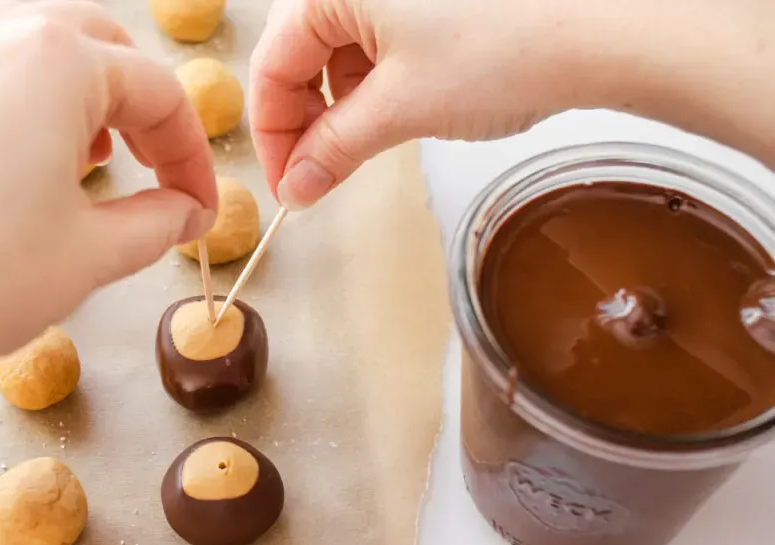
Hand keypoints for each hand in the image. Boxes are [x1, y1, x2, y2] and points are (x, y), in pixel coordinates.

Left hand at [0, 0, 216, 464]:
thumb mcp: (91, 255)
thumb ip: (155, 223)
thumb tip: (182, 213)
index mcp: (54, 60)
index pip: (158, 93)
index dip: (192, 156)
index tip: (199, 207)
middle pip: (94, 49)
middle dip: (136, 109)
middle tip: (151, 170)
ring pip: (24, 58)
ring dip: (71, 105)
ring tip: (80, 168)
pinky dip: (5, 119)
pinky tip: (0, 182)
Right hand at [249, 0, 661, 208]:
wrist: (603, 27)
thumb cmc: (505, 48)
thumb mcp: (399, 108)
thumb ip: (334, 149)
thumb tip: (297, 187)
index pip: (271, 66)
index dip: (274, 137)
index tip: (287, 187)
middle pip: (299, 53)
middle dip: (304, 122)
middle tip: (316, 176)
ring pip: (339, 49)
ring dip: (340, 105)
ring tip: (360, 148)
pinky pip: (378, 38)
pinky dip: (375, 83)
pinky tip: (393, 112)